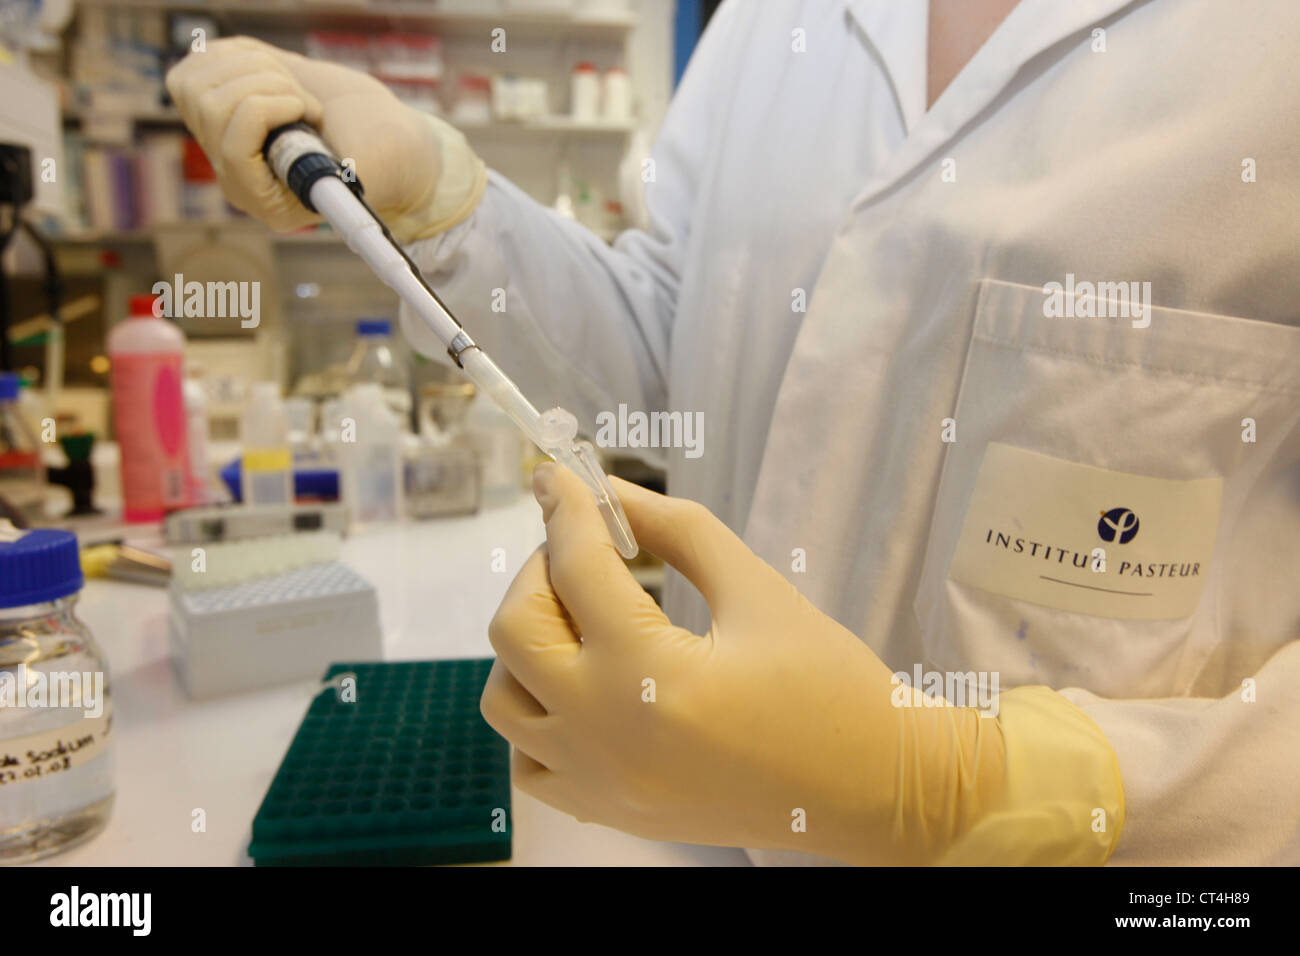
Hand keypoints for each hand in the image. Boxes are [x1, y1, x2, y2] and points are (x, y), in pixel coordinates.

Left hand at [165, 36, 483, 238]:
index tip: (311, 111)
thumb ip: (344, 180)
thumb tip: (337, 180)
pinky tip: (276, 72)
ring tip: (296, 88)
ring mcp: (220, 133)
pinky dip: (240, 54)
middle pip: (209, 108)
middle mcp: (234, 169)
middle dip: (266, 87)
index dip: (267, 114)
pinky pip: (201, 61)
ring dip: (256, 68)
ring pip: (197, 82)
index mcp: (265, 199)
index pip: (233, 152)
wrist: (381, 131)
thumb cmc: (384, 156)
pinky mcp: (220, 94)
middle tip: (308, 102)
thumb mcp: (370, 172)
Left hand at [482, 462, 1017, 863]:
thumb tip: (611, 492)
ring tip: (584, 617)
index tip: (557, 470)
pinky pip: (528, 759)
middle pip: (514, 631)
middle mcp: (606, 736)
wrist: (873, 789)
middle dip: (539, 571)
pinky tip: (583, 683)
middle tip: (586, 550)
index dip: (566, 505)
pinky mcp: (608, 812)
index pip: (578, 566)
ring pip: (503, 699)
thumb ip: (678, 532)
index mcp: (652, 675)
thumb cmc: (832, 684)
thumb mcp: (759, 590)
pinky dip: (536, 710)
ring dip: (527, 642)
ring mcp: (598, 783)